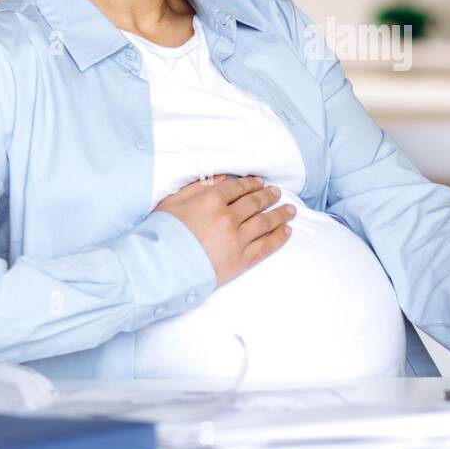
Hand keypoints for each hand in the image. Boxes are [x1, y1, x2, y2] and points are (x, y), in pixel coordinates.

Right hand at [154, 174, 296, 285]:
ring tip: (290, 210)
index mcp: (211, 200)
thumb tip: (221, 179)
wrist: (159, 269)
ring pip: (265, 222)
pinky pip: (266, 246)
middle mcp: (228, 217)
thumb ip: (197, 187)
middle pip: (255, 202)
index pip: (238, 187)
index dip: (252, 184)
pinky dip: (279, 237)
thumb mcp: (173, 202)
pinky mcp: (241, 261)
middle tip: (277, 193)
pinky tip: (287, 231)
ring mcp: (237, 239)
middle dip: (268, 196)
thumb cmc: (161, 234)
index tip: (260, 182)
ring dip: (280, 214)